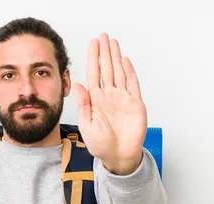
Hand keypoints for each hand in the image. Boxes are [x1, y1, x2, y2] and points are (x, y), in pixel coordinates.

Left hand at [73, 33, 146, 174]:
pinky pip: (133, 84)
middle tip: (103, 36)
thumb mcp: (87, 124)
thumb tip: (78, 85)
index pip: (94, 74)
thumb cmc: (101, 144)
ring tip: (113, 42)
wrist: (118, 156)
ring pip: (119, 73)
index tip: (93, 44)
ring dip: (116, 57)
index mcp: (96, 100)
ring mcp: (122, 99)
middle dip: (104, 52)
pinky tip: (125, 61)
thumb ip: (83, 104)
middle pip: (107, 69)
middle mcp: (109, 96)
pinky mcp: (135, 104)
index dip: (93, 58)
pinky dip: (130, 72)